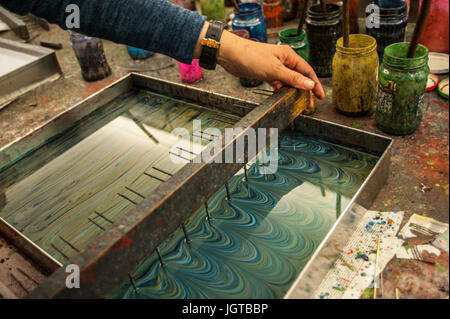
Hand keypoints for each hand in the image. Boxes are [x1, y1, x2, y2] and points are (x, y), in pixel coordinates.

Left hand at [194, 22, 324, 108]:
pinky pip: (278, 82)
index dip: (315, 84)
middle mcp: (284, 60)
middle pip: (299, 77)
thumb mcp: (274, 70)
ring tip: (298, 103)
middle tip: (309, 105)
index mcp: (289, 56)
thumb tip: (310, 85)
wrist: (231, 55)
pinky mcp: (266, 72)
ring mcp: (275, 66)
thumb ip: (292, 78)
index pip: (307, 71)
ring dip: (293, 91)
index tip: (320, 96)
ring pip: (288, 81)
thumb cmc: (251, 57)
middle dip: (305, 90)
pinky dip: (281, 90)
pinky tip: (281, 96)